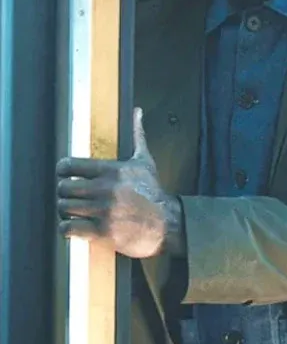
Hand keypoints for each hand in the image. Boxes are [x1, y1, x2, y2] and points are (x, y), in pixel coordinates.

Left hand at [56, 107, 184, 257]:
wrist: (167, 222)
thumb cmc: (153, 192)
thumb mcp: (145, 162)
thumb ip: (137, 135)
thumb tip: (138, 111)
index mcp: (112, 170)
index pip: (70, 165)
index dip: (62, 170)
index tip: (65, 176)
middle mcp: (105, 189)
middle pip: (63, 188)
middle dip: (64, 192)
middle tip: (69, 196)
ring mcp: (103, 211)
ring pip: (64, 207)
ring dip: (65, 210)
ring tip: (73, 211)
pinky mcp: (102, 231)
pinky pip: (69, 228)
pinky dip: (67, 227)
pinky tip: (75, 225)